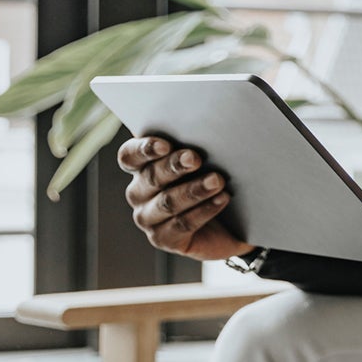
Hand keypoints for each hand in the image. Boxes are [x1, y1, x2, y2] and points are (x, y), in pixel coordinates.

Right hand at [117, 135, 254, 261]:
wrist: (232, 222)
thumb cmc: (213, 179)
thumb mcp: (204, 160)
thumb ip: (192, 144)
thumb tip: (200, 122)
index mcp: (141, 168)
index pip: (130, 155)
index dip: (144, 149)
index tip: (166, 144)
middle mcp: (138, 193)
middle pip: (151, 177)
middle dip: (174, 166)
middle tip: (195, 158)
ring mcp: (148, 218)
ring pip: (167, 202)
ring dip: (193, 190)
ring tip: (217, 180)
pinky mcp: (164, 239)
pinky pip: (182, 224)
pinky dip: (204, 210)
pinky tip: (221, 199)